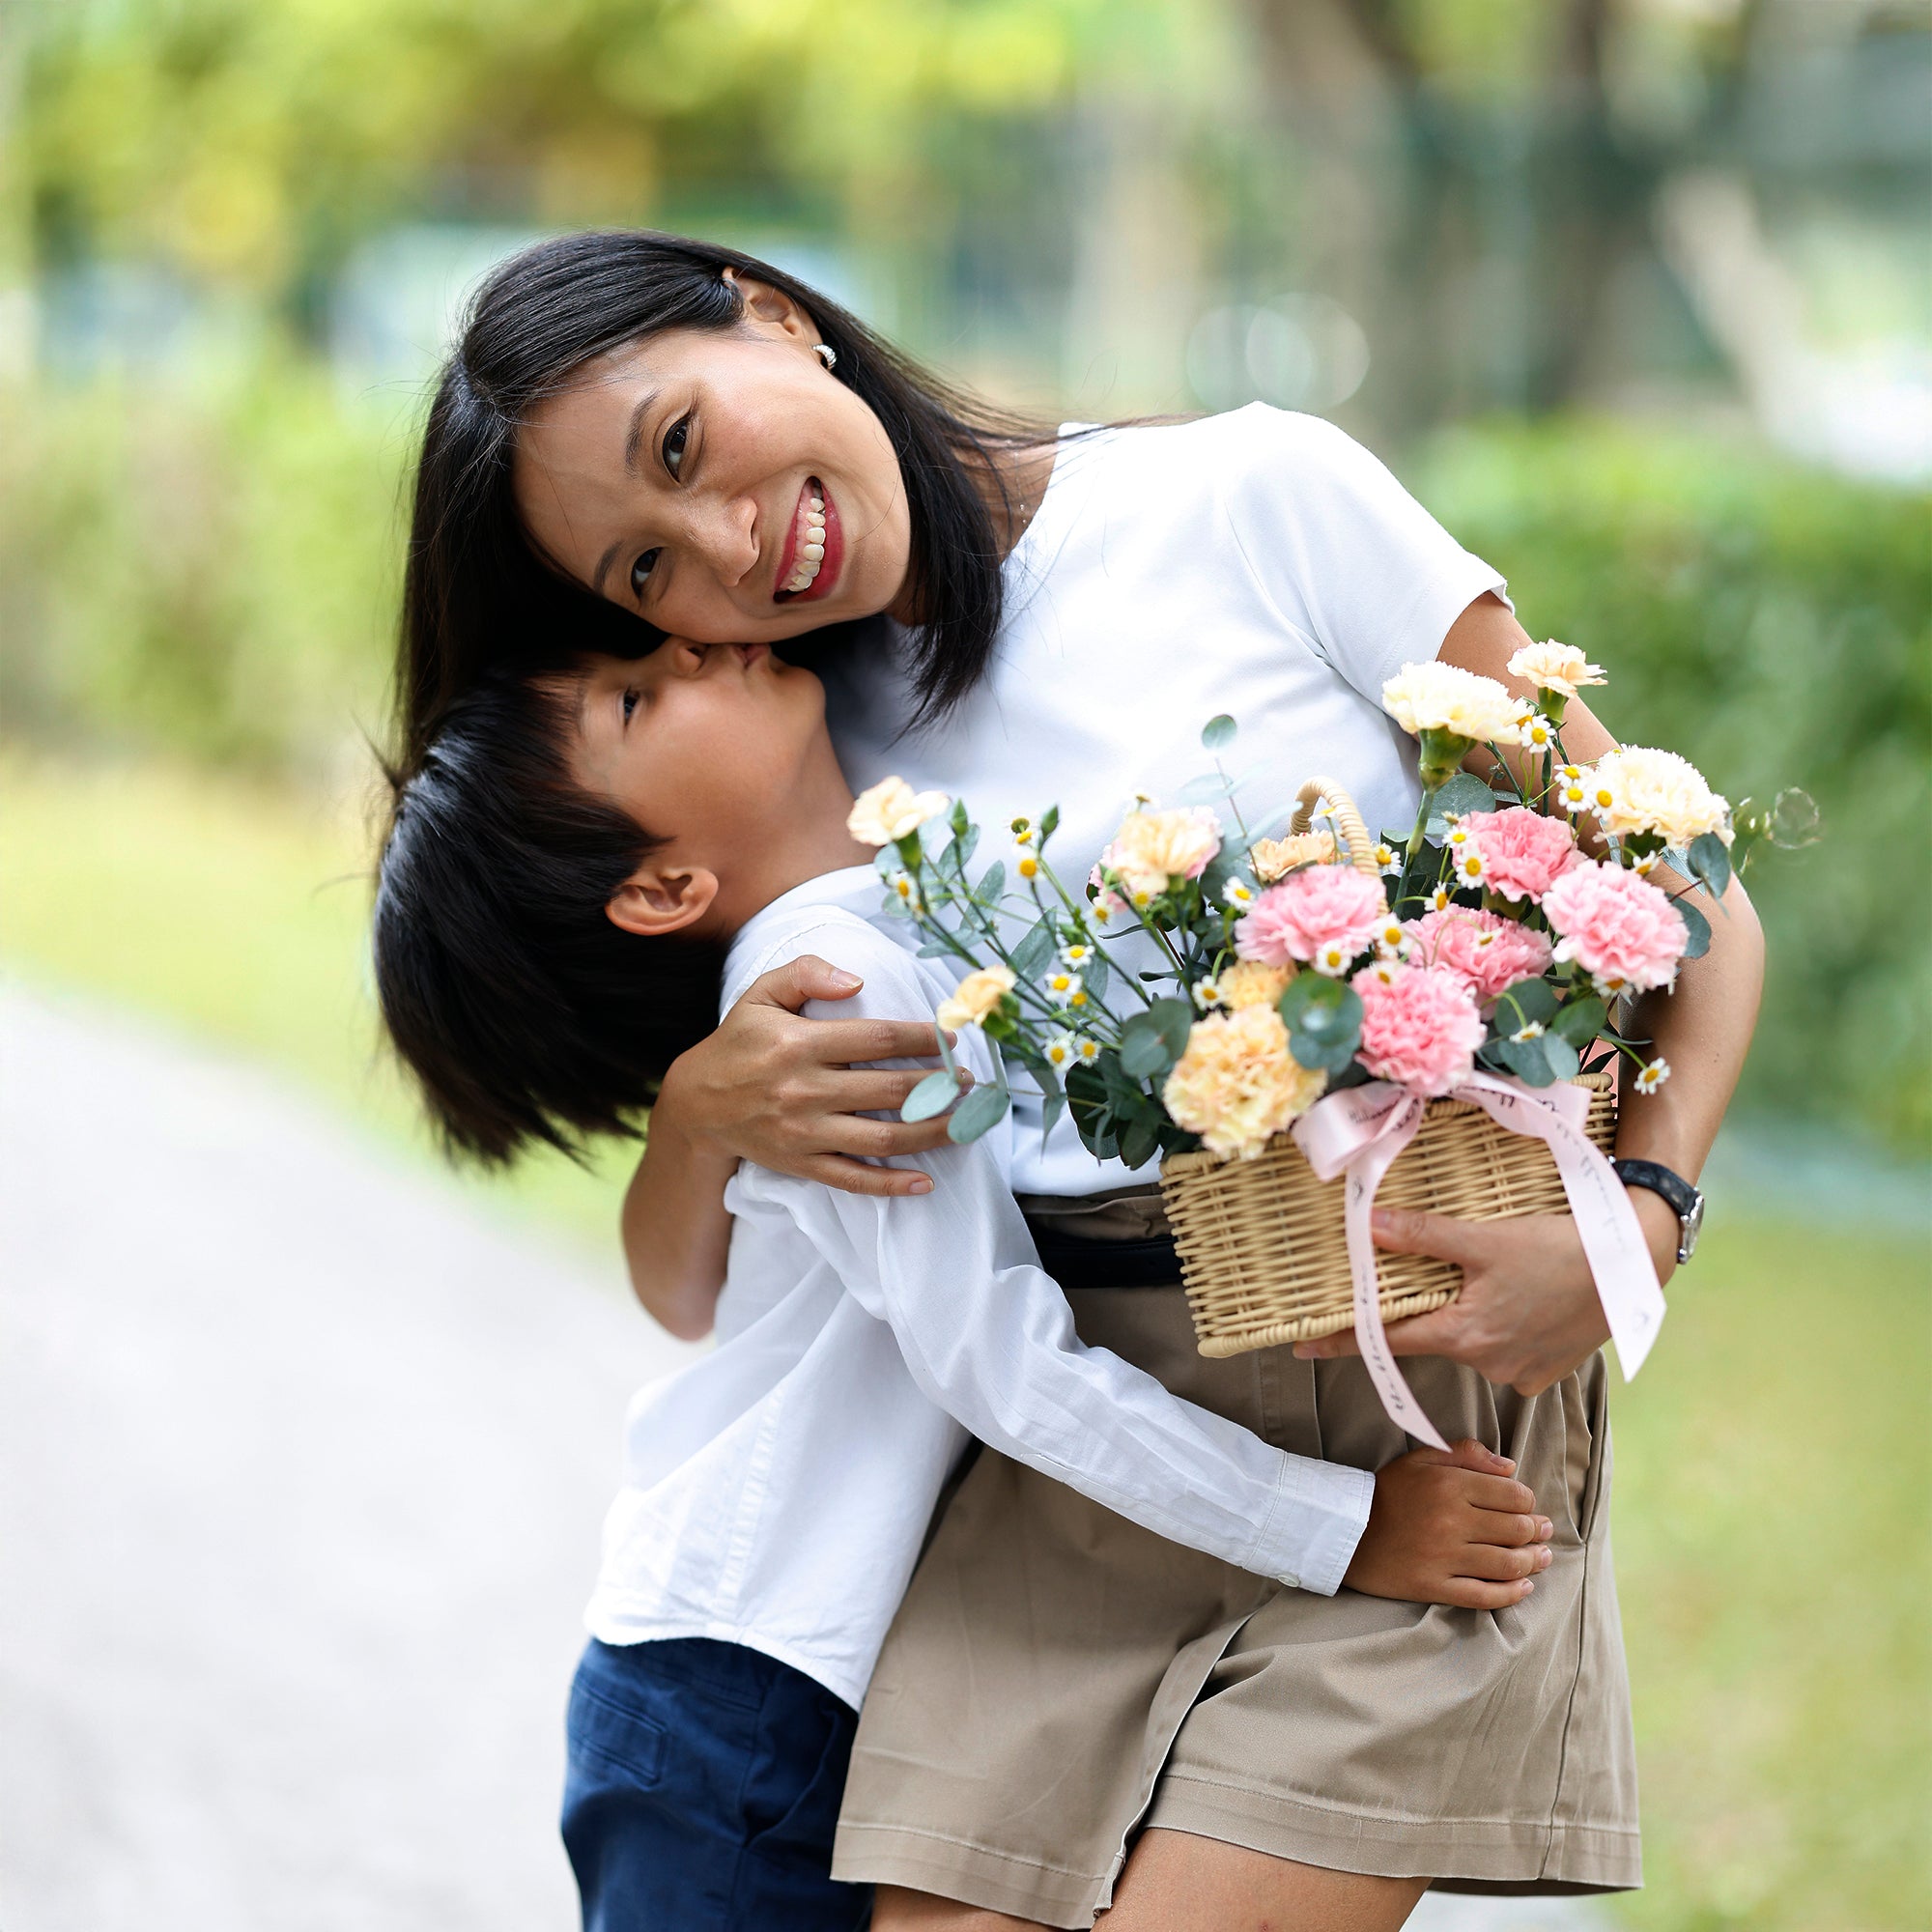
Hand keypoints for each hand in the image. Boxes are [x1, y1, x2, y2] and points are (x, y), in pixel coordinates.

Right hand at [654, 955, 967, 1198]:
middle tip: (969, 1081)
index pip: (876, 1039)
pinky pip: (852, 1180)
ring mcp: (804, 1133)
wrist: (697, 1103)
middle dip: (939, 1086)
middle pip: (889, 1091)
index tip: (950, 1038)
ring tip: (964, 1123)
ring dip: (931, 1133)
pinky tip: (924, 1181)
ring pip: (881, 1140)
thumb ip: (806, 973)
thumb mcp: (761, 994)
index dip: (921, 1038)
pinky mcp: (801, 1164)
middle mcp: (803, 1091)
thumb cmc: (739, 1042)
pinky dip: (890, 1185)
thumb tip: (856, 979)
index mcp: (799, 1045)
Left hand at [1293, 1199, 1677, 1395]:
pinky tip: (1523, 1298)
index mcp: (1464, 1336)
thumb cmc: (1560, 1249)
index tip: (1300, 1348)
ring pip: (1471, 1341)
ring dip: (1470, 1313)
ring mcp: (1520, 1373)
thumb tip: (1365, 1225)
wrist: (1636, 1266)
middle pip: (1432, 1336)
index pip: (1385, 1341)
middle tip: (1443, 1276)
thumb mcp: (1485, 1238)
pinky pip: (1506, 1350)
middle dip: (1426, 1309)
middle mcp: (1488, 1365)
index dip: (1342, 1341)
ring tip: (1501, 1279)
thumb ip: (1423, 1236)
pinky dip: (1504, 1325)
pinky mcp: (1546, 1371)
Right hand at [1343, 1438, 1553, 1609]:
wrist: (1343, 1530)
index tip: (1529, 1507)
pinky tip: (1524, 1587)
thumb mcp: (1421, 1458)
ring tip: (1542, 1558)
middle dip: (1537, 1532)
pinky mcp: (1434, 1586)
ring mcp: (1443, 1557)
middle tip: (1544, 1532)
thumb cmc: (1387, 1491)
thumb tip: (1510, 1468)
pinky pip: (1484, 1595)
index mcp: (1449, 1485)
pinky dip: (1511, 1593)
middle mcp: (1451, 1521)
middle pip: (1516, 1530)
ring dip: (1533, 1562)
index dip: (1528, 1502)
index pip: (1513, 1496)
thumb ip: (1466, 1453)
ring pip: (1507, 1564)